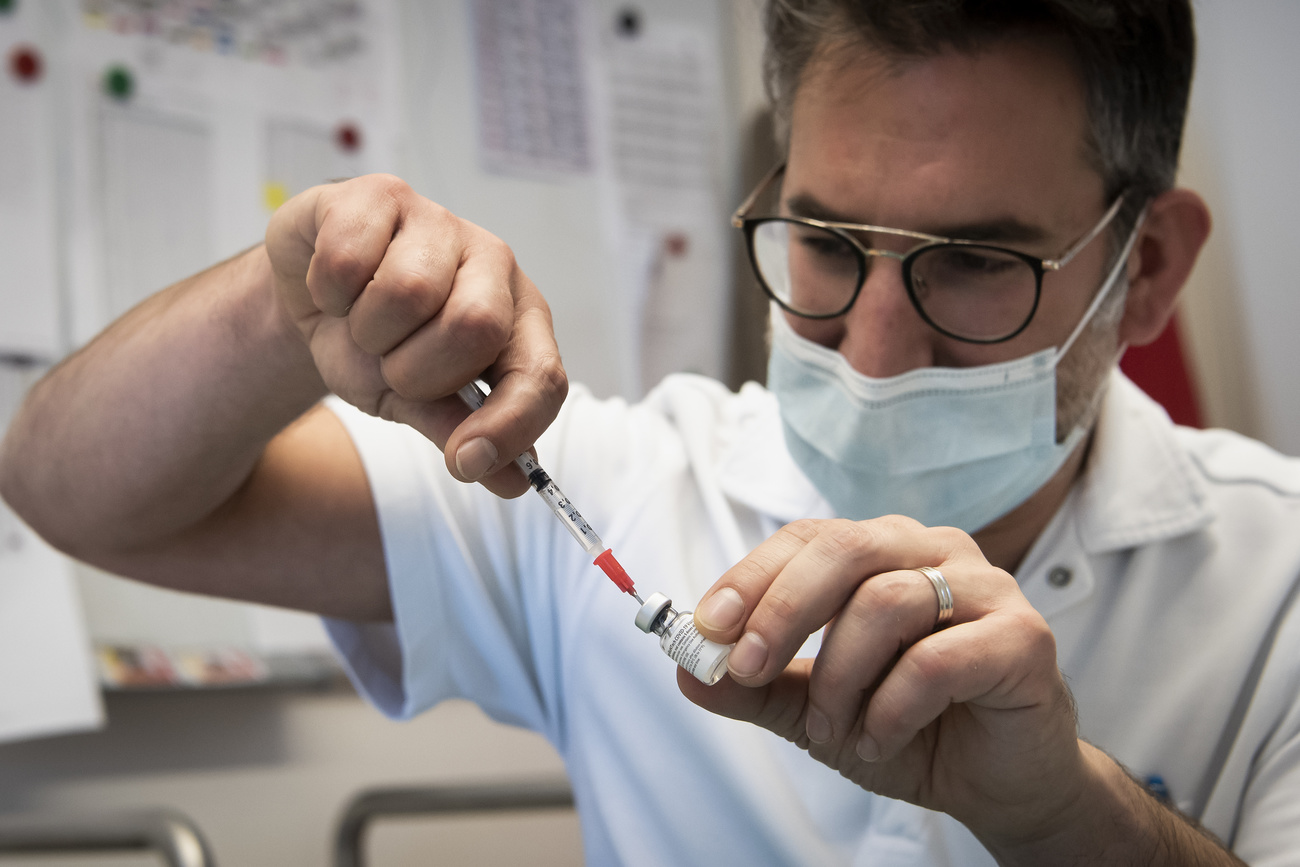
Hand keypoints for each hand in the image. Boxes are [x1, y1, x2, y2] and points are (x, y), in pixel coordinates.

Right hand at [265, 174, 566, 496]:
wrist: (316, 298)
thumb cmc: (381, 345)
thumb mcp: (420, 399)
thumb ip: (463, 433)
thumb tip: (511, 482)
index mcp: (518, 319)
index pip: (541, 375)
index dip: (509, 426)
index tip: (464, 462)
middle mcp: (492, 263)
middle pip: (474, 327)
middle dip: (416, 370)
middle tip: (393, 366)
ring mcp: (439, 221)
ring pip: (407, 292)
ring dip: (367, 332)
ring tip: (362, 324)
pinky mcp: (379, 194)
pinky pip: (348, 260)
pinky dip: (328, 294)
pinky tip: (335, 288)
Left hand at [680, 516, 1087, 847]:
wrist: (996, 784)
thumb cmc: (912, 728)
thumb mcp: (818, 709)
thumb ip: (758, 687)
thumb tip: (684, 670)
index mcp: (886, 551)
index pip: (809, 537)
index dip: (752, 577)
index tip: (708, 627)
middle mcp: (935, 551)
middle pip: (845, 549)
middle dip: (781, 610)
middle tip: (743, 668)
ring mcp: (986, 587)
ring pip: (885, 603)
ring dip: (839, 678)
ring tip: (830, 731)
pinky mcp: (1023, 637)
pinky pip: (936, 659)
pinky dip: (891, 708)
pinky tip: (878, 741)